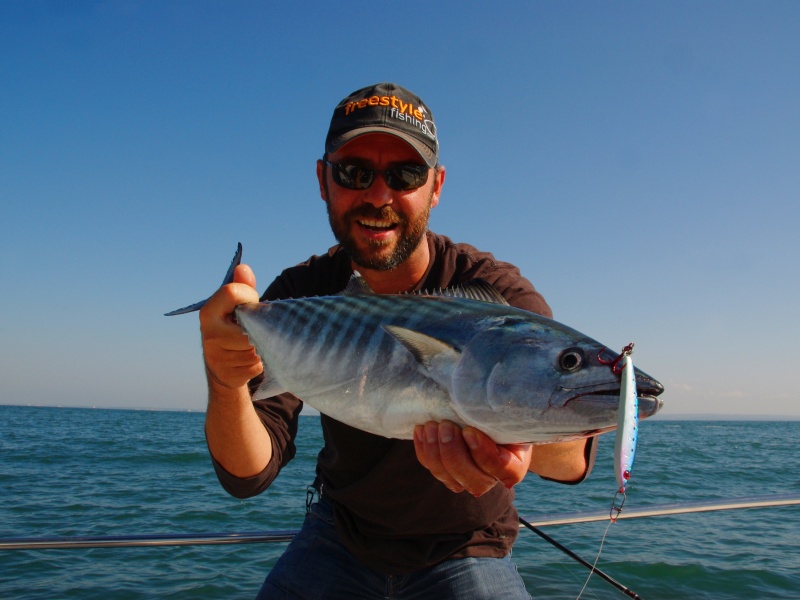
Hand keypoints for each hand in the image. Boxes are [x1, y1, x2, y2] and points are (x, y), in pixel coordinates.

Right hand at [199, 264, 262, 391]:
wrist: (220, 369)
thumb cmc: (231, 328)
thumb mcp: (233, 307)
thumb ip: (241, 287)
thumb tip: (243, 268)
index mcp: (208, 313)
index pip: (233, 293)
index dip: (249, 296)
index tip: (251, 303)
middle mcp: (209, 334)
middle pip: (250, 323)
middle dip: (258, 325)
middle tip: (253, 326)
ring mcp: (218, 357)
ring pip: (256, 345)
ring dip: (261, 344)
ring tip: (252, 342)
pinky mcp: (231, 375)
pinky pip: (258, 363)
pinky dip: (260, 361)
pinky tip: (250, 358)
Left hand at [413, 421, 532, 496]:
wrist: (487, 416)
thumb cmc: (502, 413)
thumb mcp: (508, 413)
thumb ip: (501, 416)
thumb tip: (485, 406)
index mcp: (513, 466)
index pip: (502, 469)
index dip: (484, 453)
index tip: (469, 431)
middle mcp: (490, 478)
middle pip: (473, 481)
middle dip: (454, 453)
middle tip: (446, 426)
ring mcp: (465, 479)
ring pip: (448, 478)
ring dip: (436, 452)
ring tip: (431, 426)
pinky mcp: (446, 472)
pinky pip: (431, 468)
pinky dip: (424, 450)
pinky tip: (421, 430)